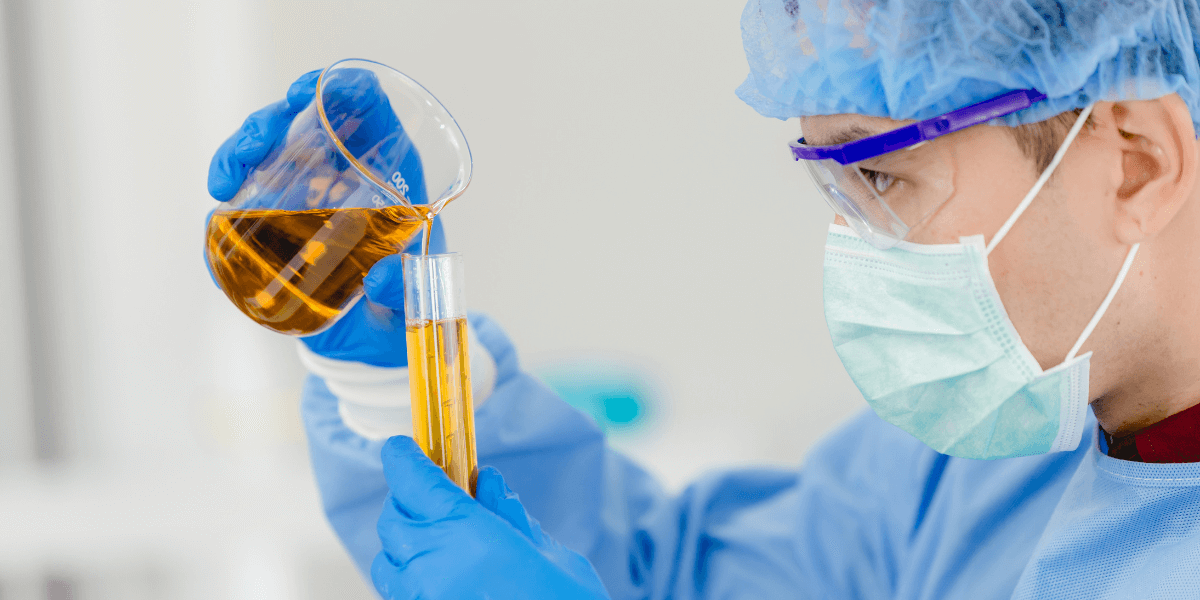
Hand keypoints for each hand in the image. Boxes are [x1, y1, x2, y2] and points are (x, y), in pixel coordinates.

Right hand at [206, 70, 444, 366]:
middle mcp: (345, 174)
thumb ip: (405, 289)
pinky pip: (245, 200)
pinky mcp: (275, 226)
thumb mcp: (413, 300)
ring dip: (237, 154)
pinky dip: (226, 201)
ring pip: (266, 153)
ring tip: (225, 183)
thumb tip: (380, 280)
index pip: (367, 108)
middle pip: (303, 121)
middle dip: (269, 122)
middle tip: (253, 149)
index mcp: (390, 173)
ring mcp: (305, 196)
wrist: (372, 343)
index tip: (305, 95)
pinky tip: (219, 213)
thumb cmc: (402, 308)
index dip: (339, 88)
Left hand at [372, 437, 610, 599]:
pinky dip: (411, 577)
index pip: (411, 480)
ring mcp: (422, 597)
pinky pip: (400, 591)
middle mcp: (432, 565)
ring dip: (404, 543)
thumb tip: (486, 483)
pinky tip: (440, 575)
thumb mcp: (544, 550)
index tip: (402, 449)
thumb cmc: (562, 598)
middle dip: (408, 500)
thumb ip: (506, 513)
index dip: (403, 458)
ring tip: (435, 539)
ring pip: (388, 561)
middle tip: (434, 494)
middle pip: (394, 518)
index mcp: (463, 531)